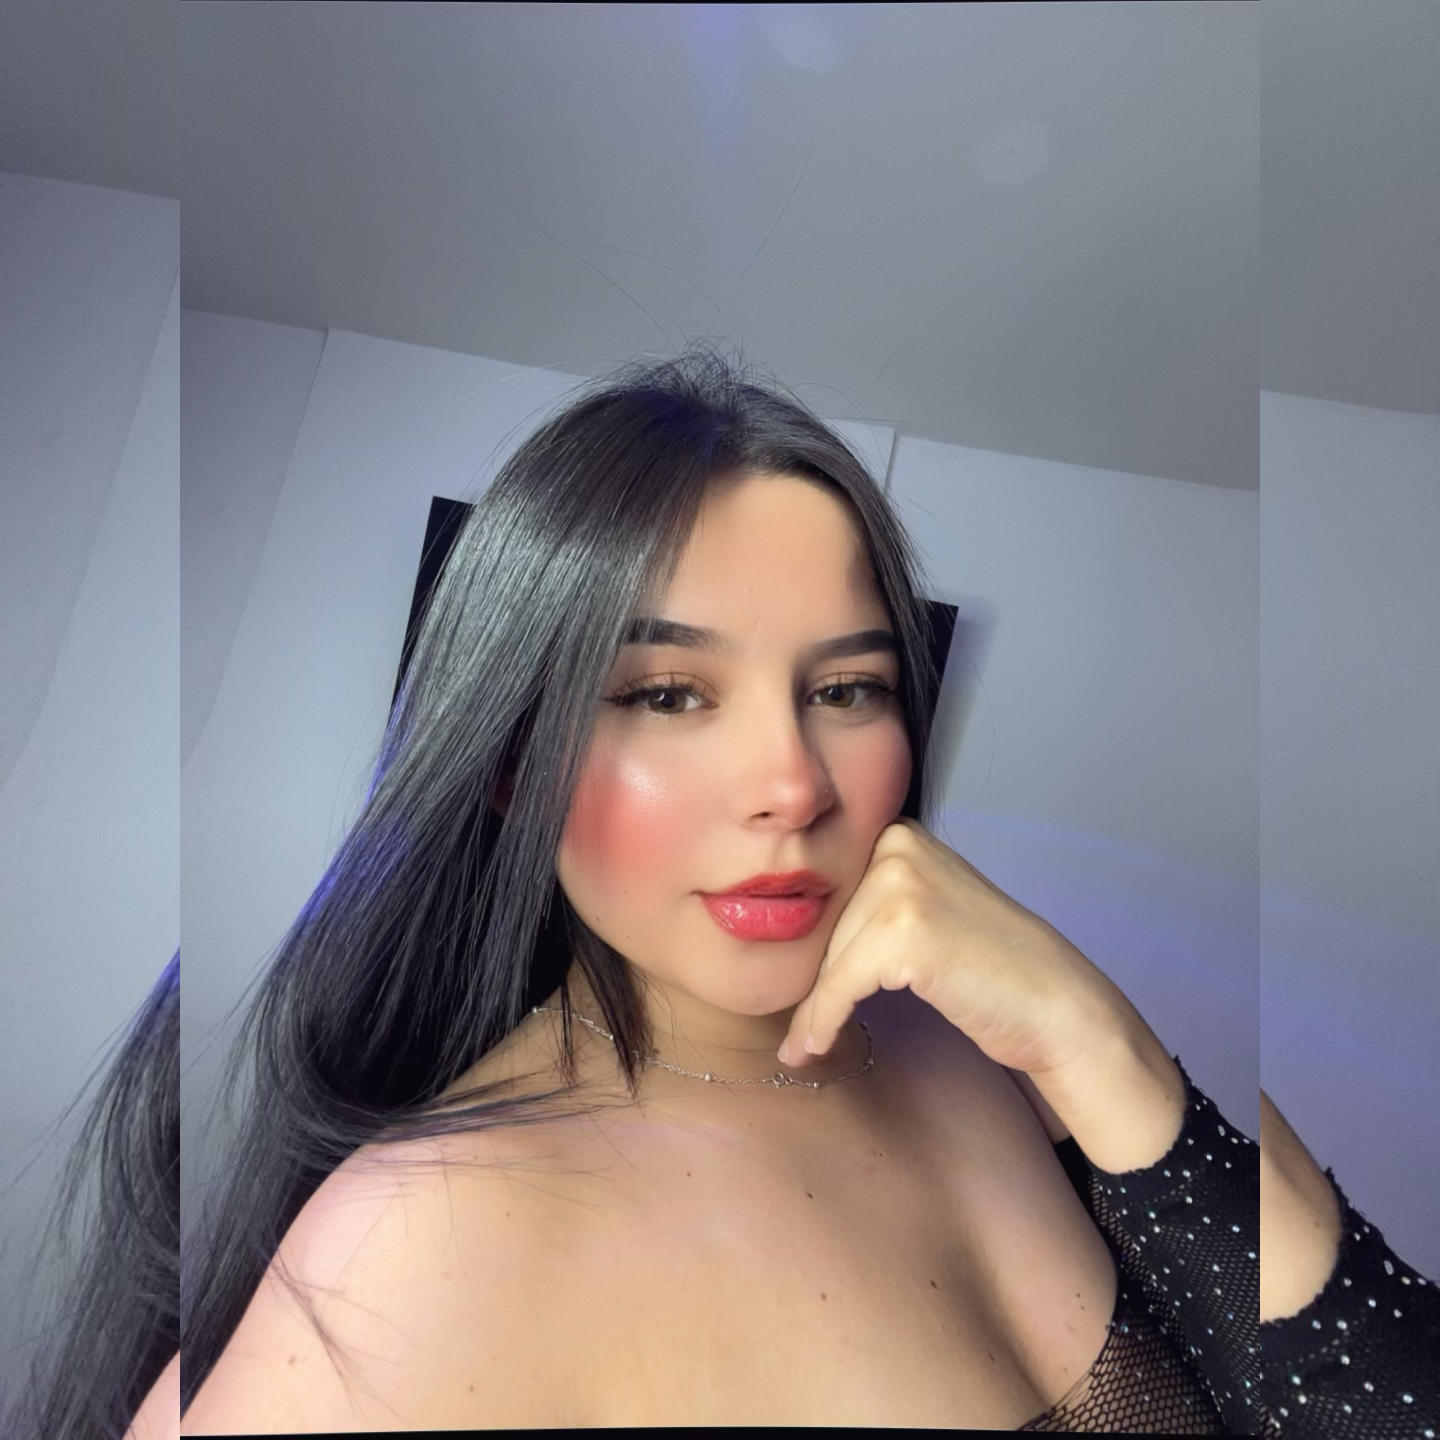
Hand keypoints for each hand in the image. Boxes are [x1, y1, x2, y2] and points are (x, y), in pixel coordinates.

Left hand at [779, 817, 1136, 1081]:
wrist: (1057, 1006)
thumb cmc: (991, 968)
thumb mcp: (924, 912)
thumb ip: (869, 907)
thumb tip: (786, 936)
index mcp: (898, 833)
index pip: (828, 893)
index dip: (809, 944)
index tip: (789, 985)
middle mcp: (897, 845)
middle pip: (824, 924)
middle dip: (813, 979)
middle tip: (796, 1028)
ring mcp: (902, 884)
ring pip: (827, 958)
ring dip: (812, 1009)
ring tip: (801, 1044)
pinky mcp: (904, 932)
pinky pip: (838, 986)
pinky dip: (821, 1021)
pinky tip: (810, 1047)